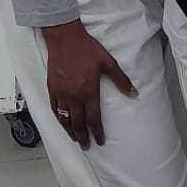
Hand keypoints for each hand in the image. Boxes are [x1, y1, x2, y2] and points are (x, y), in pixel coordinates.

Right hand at [42, 19, 135, 149]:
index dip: (97, 131)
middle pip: (78, 123)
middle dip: (83, 136)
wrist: (65, 39)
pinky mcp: (52, 88)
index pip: (94, 118)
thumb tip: (133, 93)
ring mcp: (61, 93)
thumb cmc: (86, 49)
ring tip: (75, 139)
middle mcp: (74, 96)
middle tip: (86, 146)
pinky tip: (61, 121)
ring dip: (70, 131)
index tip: (100, 141)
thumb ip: (121, 80)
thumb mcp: (108, 63)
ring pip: (65, 118)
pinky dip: (58, 118)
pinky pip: (54, 108)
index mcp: (89, 91)